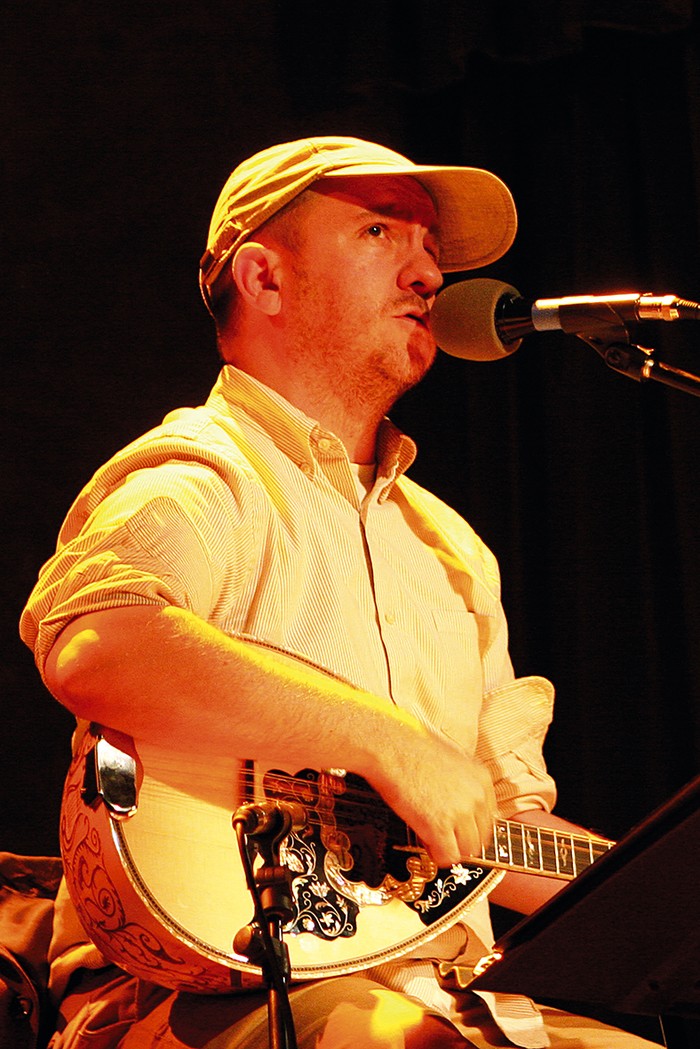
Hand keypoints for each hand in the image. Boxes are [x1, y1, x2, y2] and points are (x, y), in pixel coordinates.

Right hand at [367, 729, 496, 868]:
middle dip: (461, 839)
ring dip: (450, 847)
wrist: (390, 747)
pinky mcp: (440, 826)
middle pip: (481, 836)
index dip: (469, 826)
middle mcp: (476, 795)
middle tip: (443, 835)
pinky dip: (437, 855)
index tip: (457, 827)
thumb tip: (459, 805)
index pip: (487, 818)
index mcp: (481, 778)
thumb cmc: (411, 750)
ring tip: (432, 837)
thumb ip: (463, 784)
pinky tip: (426, 841)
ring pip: (467, 850)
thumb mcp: (450, 761)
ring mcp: (460, 811)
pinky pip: (448, 856)